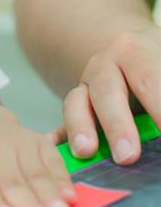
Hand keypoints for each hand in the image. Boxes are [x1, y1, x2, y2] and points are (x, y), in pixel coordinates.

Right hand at [47, 24, 160, 163]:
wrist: (129, 56)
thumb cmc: (155, 66)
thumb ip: (160, 88)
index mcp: (133, 51)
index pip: (147, 79)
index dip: (157, 107)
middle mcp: (103, 66)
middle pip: (107, 91)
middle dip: (116, 124)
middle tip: (128, 156)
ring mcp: (85, 88)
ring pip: (76, 103)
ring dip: (79, 128)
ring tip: (85, 151)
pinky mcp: (75, 110)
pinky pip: (62, 124)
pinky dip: (58, 139)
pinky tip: (56, 150)